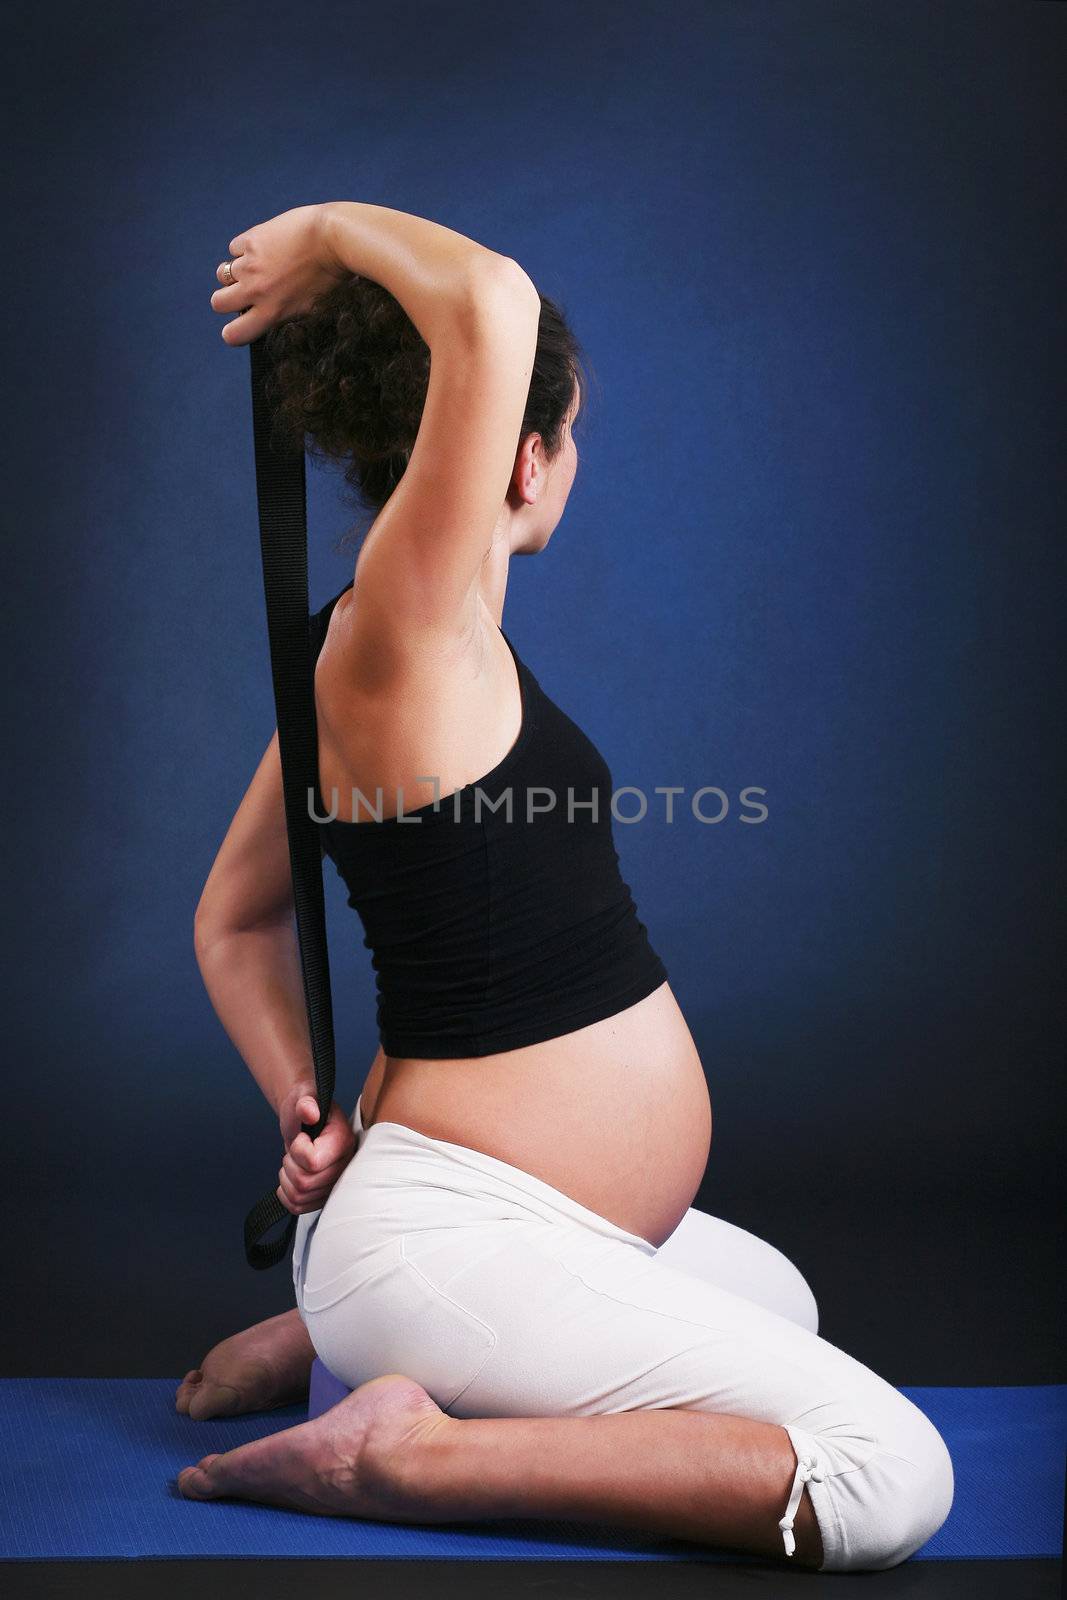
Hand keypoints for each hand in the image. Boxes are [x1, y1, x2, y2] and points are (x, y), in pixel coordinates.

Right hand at [210, 203, 346, 347]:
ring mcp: (251, 265)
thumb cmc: (332, 276)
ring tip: (255, 267)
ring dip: (234, 273)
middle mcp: (256, 291)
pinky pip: (234, 248)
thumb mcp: (311, 308)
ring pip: (222, 274)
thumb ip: (285, 313)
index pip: (233, 334)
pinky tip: (263, 246)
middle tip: (243, 293)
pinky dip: (243, 249)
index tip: (242, 322)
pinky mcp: (251, 240)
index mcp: (271, 313)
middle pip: (218, 303)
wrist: (334, 239)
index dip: (233, 331)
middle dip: (226, 300)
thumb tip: (269, 316)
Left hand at [276, 1085, 357, 1214]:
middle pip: (305, 1183)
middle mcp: (345, 1165)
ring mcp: (335, 1183)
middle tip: (294, 1150)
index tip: (302, 1136)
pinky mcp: (323, 1195)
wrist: (303, 1119)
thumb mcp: (303, 1096)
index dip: (298, 1150)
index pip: (313, 1162)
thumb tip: (310, 1112)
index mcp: (343, 1141)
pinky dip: (286, 1195)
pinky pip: (298, 1207)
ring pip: (300, 1197)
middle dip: (290, 1164)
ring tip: (293, 1161)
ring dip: (287, 1178)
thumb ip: (306, 1102)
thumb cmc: (305, 1106)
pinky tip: (289, 1177)